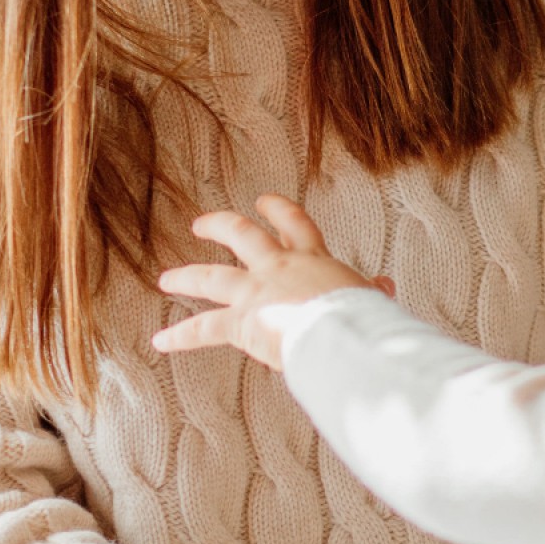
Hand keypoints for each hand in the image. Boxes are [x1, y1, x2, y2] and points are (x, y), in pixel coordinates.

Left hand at [153, 195, 390, 369]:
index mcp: (313, 258)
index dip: (277, 209)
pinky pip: (204, 328)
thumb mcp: (370, 297)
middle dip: (218, 226)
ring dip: (185, 277)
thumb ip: (371, 290)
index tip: (263, 202)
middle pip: (241, 234)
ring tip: (165, 279)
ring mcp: (255, 292)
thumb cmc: (364, 317)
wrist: (344, 333)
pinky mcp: (241, 321)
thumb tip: (384, 285)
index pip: (293, 224)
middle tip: (200, 225)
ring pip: (210, 277)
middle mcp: (278, 267)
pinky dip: (180, 335)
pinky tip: (160, 341)